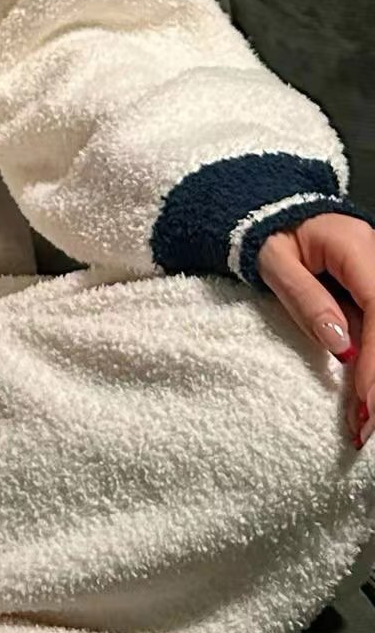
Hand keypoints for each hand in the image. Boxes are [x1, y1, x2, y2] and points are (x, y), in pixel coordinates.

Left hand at [257, 213, 374, 448]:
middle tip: (365, 424)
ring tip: (361, 423)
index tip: (367, 397)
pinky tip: (363, 404)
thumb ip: (304, 298)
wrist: (271, 208)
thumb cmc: (266, 229)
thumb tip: (340, 345)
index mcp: (355, 245)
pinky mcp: (371, 298)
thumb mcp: (272, 259)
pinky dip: (370, 370)